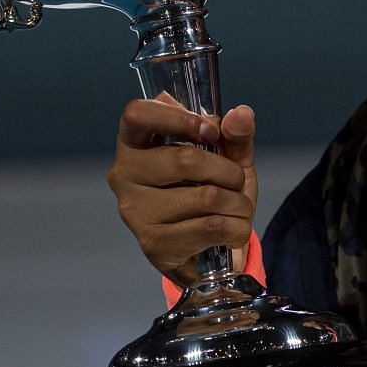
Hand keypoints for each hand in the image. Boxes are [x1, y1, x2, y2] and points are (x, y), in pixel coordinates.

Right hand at [107, 93, 257, 285]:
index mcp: (134, 143)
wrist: (208, 252)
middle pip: (185, 160)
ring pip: (206, 197)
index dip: (179, 119)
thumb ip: (235, 135)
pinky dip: (236, 228)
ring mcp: (135, 211)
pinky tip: (231, 231)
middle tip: (236, 180)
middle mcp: (124, 175)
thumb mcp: (227, 158)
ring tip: (237, 209)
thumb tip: (241, 114)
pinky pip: (211, 227)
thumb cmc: (211, 192)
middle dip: (228, 171)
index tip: (211, 131)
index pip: (137, 115)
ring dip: (238, 203)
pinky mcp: (153, 243)